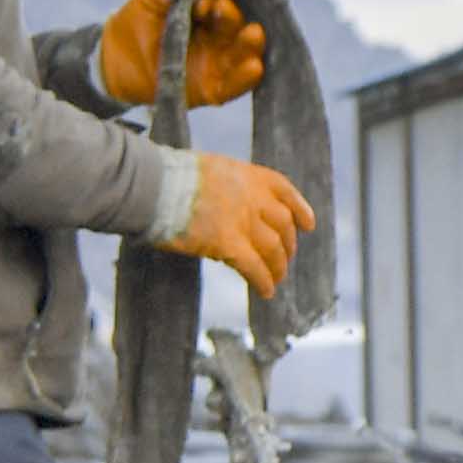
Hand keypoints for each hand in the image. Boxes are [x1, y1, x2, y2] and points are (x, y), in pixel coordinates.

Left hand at [96, 0, 267, 110]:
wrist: (109, 57)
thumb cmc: (134, 22)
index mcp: (208, 16)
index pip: (225, 6)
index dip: (221, 2)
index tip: (207, 1)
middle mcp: (216, 40)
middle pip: (238, 29)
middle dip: (238, 19)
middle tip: (226, 12)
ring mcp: (213, 65)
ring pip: (241, 57)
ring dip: (251, 47)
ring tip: (255, 35)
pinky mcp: (207, 91)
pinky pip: (230, 88)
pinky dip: (243, 80)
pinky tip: (254, 68)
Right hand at [152, 152, 313, 299]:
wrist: (154, 185)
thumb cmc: (169, 177)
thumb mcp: (209, 171)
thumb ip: (227, 187)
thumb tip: (229, 208)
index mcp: (247, 175)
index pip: (284, 191)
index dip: (300, 209)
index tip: (308, 224)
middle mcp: (251, 197)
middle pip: (283, 224)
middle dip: (287, 244)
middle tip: (284, 259)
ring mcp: (242, 220)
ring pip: (273, 248)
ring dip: (278, 267)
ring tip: (277, 280)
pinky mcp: (227, 243)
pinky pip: (254, 267)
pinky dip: (263, 281)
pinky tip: (266, 292)